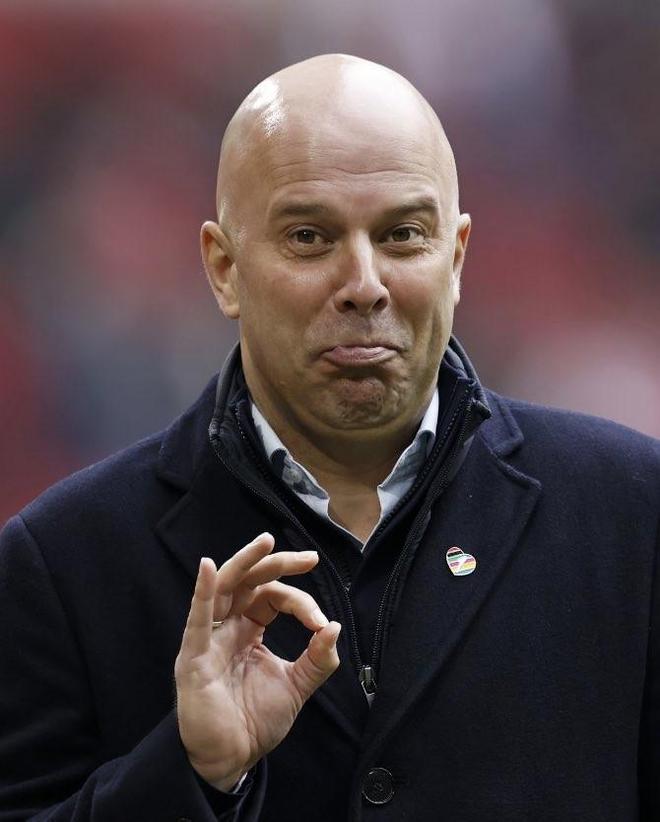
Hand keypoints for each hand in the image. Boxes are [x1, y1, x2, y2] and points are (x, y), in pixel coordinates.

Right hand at [174, 532, 340, 790]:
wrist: (232, 760)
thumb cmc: (255, 722)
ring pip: (224, 589)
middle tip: (308, 558)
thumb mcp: (296, 687)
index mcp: (249, 631)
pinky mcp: (194, 657)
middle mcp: (228, 628)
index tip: (320, 621)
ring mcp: (209, 640)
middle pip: (250, 583)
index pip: (273, 599)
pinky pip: (197, 620)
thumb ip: (317, 660)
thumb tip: (334, 628)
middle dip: (277, 564)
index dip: (300, 602)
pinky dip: (202, 591)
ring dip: (244, 562)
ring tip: (265, 541)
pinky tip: (209, 568)